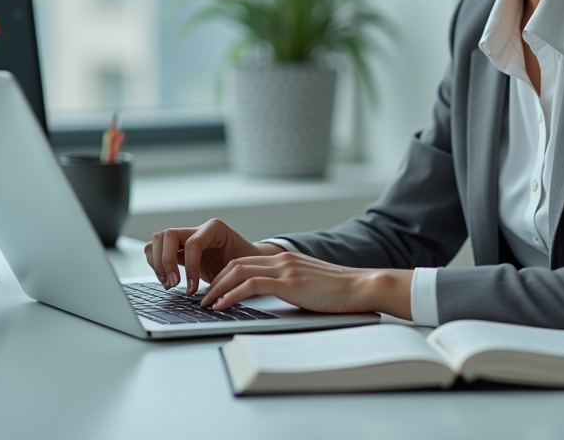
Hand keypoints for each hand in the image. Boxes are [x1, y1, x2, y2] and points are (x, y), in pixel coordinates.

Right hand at [143, 219, 277, 294]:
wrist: (248, 263)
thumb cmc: (246, 264)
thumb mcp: (240, 268)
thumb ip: (226, 276)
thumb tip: (211, 296)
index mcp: (215, 229)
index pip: (192, 243)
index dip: (189, 267)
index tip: (191, 288)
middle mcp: (197, 229)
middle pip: (168, 235)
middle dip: (166, 262)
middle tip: (173, 284)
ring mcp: (185, 237)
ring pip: (158, 240)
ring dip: (158, 263)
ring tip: (168, 283)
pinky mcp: (178, 248)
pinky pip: (156, 249)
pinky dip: (156, 265)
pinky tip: (167, 281)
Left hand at [200, 252, 413, 319]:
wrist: (361, 286)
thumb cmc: (339, 291)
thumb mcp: (309, 284)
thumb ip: (291, 284)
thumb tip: (276, 298)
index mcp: (286, 259)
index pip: (245, 261)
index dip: (225, 275)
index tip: (213, 290)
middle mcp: (282, 259)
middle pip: (236, 264)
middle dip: (215, 281)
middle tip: (203, 298)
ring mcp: (285, 269)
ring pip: (238, 272)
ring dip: (218, 289)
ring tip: (206, 304)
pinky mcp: (288, 283)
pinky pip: (250, 286)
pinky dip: (231, 295)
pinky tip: (221, 305)